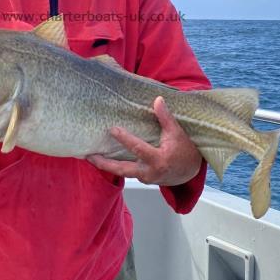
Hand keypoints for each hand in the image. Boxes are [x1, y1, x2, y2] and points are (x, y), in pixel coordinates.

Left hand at [87, 96, 202, 186]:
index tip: (112, 129)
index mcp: (159, 159)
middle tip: (89, 155)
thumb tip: (157, 100)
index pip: (138, 149)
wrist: (191, 171)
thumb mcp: (177, 132)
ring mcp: (146, 178)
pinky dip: (117, 166)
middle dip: (104, 163)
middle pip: (122, 169)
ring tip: (91, 157)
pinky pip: (128, 172)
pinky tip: (106, 158)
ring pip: (123, 172)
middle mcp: (150, 172)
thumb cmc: (185, 150)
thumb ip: (165, 117)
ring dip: (107, 165)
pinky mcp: (144, 179)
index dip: (125, 139)